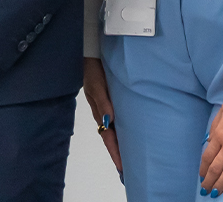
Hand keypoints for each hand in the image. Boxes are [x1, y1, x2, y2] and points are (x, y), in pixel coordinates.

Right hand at [83, 57, 121, 172]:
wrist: (92, 54)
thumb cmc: (93, 70)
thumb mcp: (97, 86)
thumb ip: (103, 103)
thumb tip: (109, 121)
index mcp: (99, 112)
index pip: (108, 137)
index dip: (114, 152)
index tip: (122, 166)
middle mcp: (103, 112)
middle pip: (111, 137)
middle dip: (118, 152)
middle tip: (127, 167)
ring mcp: (107, 106)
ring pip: (114, 130)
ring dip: (120, 142)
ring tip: (130, 155)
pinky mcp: (112, 100)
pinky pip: (117, 119)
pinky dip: (122, 129)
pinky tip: (129, 132)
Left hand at [199, 88, 222, 195]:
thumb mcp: (222, 110)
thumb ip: (214, 127)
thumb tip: (209, 142)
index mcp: (220, 133)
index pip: (207, 156)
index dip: (203, 169)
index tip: (202, 176)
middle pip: (216, 167)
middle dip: (209, 181)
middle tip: (206, 191)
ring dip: (221, 184)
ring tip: (215, 194)